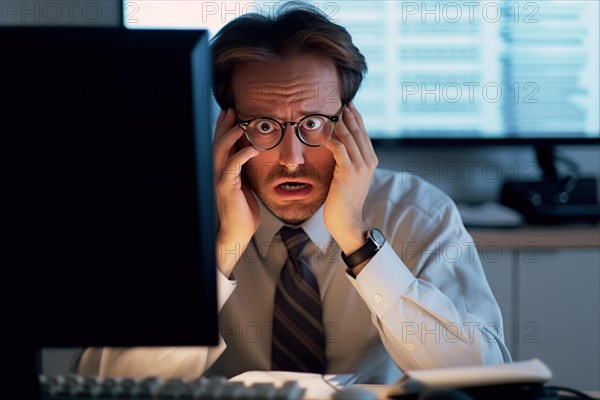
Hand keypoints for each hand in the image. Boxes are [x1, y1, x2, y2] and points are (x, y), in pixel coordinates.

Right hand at [212, 108, 259, 276]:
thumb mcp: (246, 184)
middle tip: (232, 109)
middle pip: (218, 142)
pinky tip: (252, 148)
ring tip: (240, 123)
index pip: (222, 144)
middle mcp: (218, 172)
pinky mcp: (226, 187)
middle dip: (224, 124)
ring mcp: (220, 178)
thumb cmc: (242, 210)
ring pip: (221, 150)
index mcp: (223, 170)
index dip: (225, 128)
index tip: (233, 113)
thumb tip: (254, 156)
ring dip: (230, 135)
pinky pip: (232, 166)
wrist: (237, 231)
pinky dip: (242, 155)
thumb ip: (245, 170)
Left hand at [323, 103, 377, 255]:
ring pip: (349, 138)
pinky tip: (322, 134)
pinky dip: (330, 139)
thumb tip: (339, 145)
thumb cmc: (345, 199)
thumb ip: (349, 160)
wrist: (347, 219)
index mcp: (370, 160)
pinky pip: (339, 149)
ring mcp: (360, 166)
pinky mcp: (348, 172)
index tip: (348, 106)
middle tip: (340, 103)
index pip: (364, 134)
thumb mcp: (351, 176)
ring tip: (331, 113)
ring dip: (339, 124)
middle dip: (349, 116)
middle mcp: (368, 161)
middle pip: (358, 132)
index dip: (356, 119)